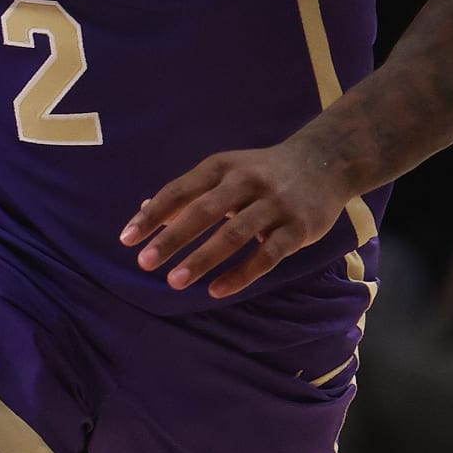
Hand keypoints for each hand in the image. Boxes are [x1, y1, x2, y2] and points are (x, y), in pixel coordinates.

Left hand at [122, 139, 349, 298]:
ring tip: (175, 282)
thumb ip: (188, 192)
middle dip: (172, 238)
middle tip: (144, 262)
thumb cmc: (262, 172)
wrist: (326, 162)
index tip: (126, 239)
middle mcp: (247, 181)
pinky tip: (216, 290)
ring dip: (202, 259)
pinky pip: (267, 255)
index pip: (180, 190)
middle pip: (204, 211)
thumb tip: (145, 211)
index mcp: (222, 167)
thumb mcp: (225, 172)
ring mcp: (275, 204)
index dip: (152, 215)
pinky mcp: (298, 228)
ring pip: (234, 233)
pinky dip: (240, 274)